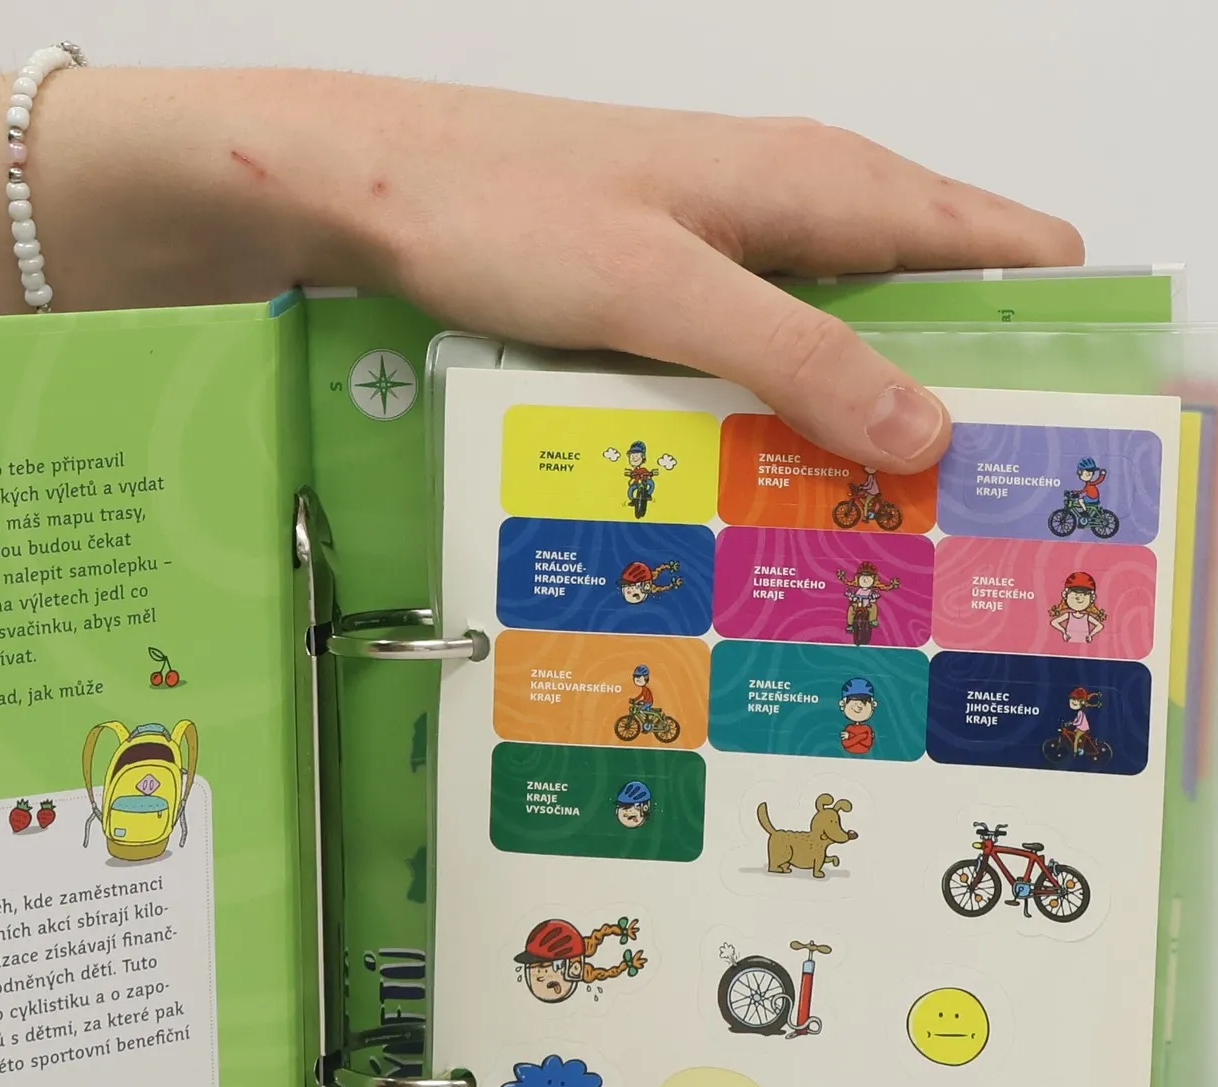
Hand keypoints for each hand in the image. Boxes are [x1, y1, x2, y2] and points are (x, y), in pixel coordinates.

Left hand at [93, 73, 1080, 469]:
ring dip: (859, 436)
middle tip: (958, 539)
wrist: (366, 190)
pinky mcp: (669, 295)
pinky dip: (777, 427)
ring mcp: (731, 253)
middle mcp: (796, 208)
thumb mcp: (665, 289)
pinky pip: (758, 365)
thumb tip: (931, 428)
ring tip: (869, 549)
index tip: (1074, 448)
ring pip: (841, 349)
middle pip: (931, 312)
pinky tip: (762, 504)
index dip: (1059, 338)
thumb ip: (800, 352)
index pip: (1008, 247)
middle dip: (957, 412)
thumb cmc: (506, 209)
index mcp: (829, 182)